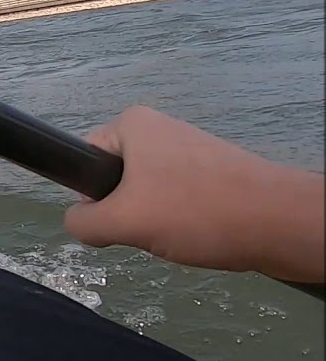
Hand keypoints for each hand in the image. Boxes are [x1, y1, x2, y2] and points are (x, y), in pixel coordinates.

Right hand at [65, 105, 323, 282]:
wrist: (281, 223)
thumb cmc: (196, 211)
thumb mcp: (123, 221)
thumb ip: (83, 222)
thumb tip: (79, 221)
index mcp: (132, 124)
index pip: (84, 159)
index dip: (91, 194)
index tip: (115, 217)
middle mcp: (159, 129)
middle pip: (115, 178)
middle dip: (124, 211)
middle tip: (146, 229)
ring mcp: (189, 150)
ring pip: (146, 194)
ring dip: (153, 220)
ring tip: (177, 234)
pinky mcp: (214, 173)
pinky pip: (177, 199)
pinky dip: (181, 222)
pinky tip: (199, 235)